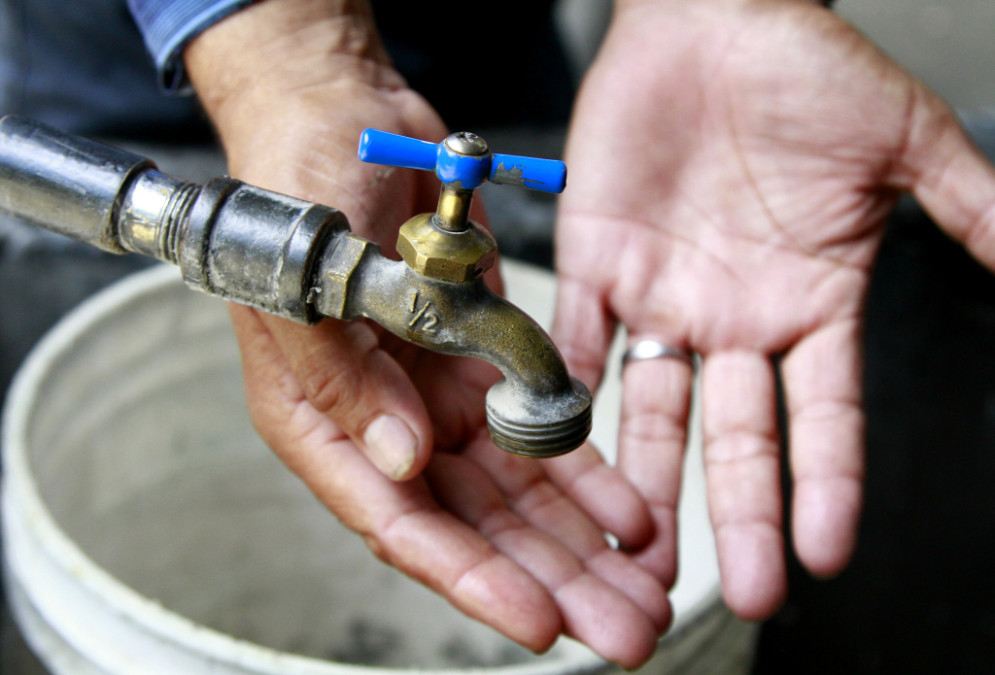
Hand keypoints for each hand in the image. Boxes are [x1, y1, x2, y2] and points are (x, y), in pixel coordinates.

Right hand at [185, 1, 668, 665]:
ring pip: (519, 493)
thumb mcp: (304, 282)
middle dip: (552, 580)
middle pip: (476, 527)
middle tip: (624, 629)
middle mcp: (386, 424)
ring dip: (583, 542)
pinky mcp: (482, 363)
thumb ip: (344, 381)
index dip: (473, 579)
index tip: (539, 622)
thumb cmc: (297, 189)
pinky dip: (588, 470)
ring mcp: (438, 397)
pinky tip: (633, 508)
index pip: (402, 524)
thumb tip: (403, 463)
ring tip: (647, 586)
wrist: (342, 116)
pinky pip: (541, 430)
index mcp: (327, 422)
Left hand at [553, 0, 994, 619]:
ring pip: (652, 409)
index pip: (824, 416)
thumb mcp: (905, 145)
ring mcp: (663, 297)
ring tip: (638, 549)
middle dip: (736, 511)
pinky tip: (563, 449)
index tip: (824, 550)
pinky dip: (566, 391)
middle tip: (739, 589)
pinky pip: (578, 340)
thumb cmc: (805, 71)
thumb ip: (973, 210)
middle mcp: (733, 318)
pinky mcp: (598, 265)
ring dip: (645, 478)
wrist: (710, 18)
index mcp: (809, 303)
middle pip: (737, 436)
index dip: (826, 484)